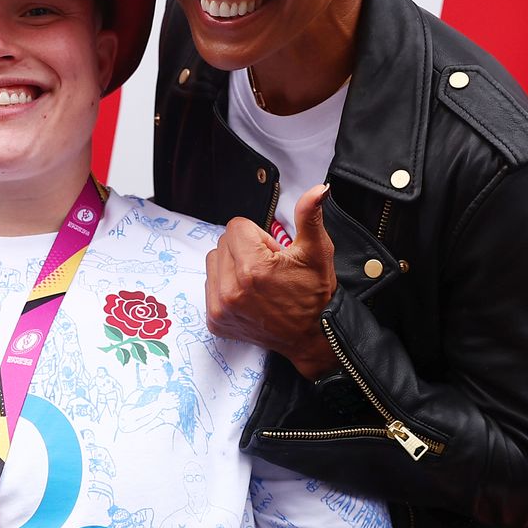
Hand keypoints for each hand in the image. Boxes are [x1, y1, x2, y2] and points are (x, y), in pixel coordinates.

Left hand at [205, 183, 338, 377]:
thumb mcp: (317, 252)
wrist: (314, 337)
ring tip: (257, 281)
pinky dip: (226, 286)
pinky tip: (248, 295)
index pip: (236, 227)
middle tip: (269, 268)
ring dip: (232, 266)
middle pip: (223, 243)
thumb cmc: (315, 295)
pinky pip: (210, 286)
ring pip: (214, 262)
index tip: (274, 253)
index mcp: (253, 269)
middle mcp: (231, 290)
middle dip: (244, 249)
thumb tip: (318, 190)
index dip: (259, 236)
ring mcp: (220, 308)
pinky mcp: (215, 320)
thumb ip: (310, 216)